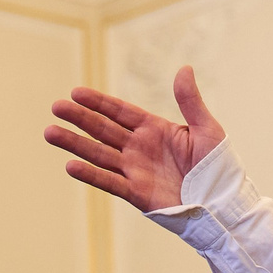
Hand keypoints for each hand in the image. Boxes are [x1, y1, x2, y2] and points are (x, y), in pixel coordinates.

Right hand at [45, 67, 225, 212]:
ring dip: (75, 144)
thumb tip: (184, 68)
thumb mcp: (207, 129)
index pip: (120, 112)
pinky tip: (70, 165)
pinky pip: (109, 182)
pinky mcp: (137, 194)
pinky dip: (90, 174)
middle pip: (103, 130)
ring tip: (50, 132)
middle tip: (56, 107)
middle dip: (79, 118)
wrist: (222, 204)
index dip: (99, 102)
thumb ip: (190, 101)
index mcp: (154, 130)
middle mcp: (139, 148)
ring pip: (99, 154)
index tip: (76, 92)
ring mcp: (135, 171)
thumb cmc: (218, 167)